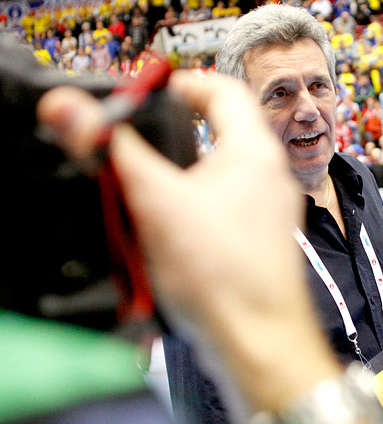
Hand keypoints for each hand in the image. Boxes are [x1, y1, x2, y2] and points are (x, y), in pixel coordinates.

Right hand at [37, 71, 340, 410]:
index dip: (185, 84)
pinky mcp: (263, 240)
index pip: (224, 90)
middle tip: (143, 141)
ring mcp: (271, 209)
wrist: (260, 340)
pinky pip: (228, 207)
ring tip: (153, 188)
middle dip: (179, 132)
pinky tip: (174, 232)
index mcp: (254, 151)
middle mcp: (271, 175)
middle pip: (223, 130)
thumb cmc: (223, 273)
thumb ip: (113, 152)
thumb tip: (70, 109)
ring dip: (187, 173)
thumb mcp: (156, 202)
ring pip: (224, 172)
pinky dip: (199, 207)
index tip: (152, 93)